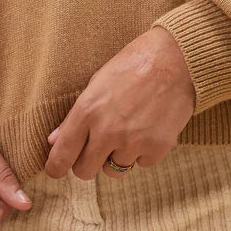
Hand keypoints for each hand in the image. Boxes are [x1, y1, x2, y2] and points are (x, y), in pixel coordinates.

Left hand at [44, 26, 195, 180]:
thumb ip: (74, 116)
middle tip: (99, 145)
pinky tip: (149, 126)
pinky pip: (141, 163)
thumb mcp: (97, 82)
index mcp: (88, 111)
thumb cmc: (134, 64)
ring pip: (115, 170)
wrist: (177, 58)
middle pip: (85, 171)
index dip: (56, 167)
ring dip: (118, 156)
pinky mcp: (157, 149)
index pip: (62, 156)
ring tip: (129, 128)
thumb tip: (54, 141)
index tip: (57, 169)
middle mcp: (107, 131)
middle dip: (89, 161)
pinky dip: (143, 151)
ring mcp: (133, 142)